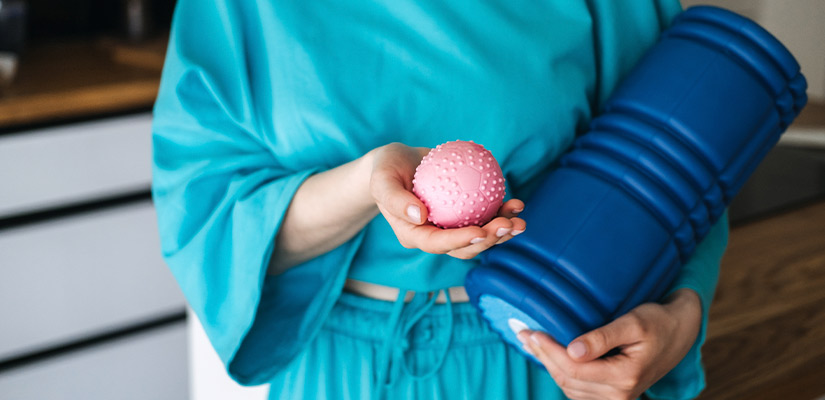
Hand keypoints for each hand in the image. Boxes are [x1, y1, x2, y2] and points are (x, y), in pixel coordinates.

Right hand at [369, 142, 525, 258]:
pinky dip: (501, 212)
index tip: (480, 232)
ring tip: (519, 219)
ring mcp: (451, 226)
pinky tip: (517, 204)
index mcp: (413, 234)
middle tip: (508, 225)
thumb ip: (394, 199)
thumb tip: (419, 216)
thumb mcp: (381, 179)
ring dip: (502, 231)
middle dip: (489, 240)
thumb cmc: (385, 169)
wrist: (396, 162)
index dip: (460, 241)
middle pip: (464, 246)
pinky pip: (485, 216)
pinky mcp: (463, 214)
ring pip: (479, 236)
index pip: (438, 243)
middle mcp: (434, 235)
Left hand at [519, 289, 701, 399]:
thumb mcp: (633, 322)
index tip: (530, 330)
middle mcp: (620, 394)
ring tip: (529, 340)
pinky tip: (546, 354)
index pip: (574, 368)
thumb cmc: (658, 322)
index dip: (548, 350)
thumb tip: (573, 350)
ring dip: (547, 363)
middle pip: (568, 379)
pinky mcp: (612, 394)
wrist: (681, 331)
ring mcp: (616, 398)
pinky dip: (559, 371)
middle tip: (522, 331)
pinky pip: (577, 388)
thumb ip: (603, 337)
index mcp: (626, 377)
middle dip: (542, 355)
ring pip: (569, 386)